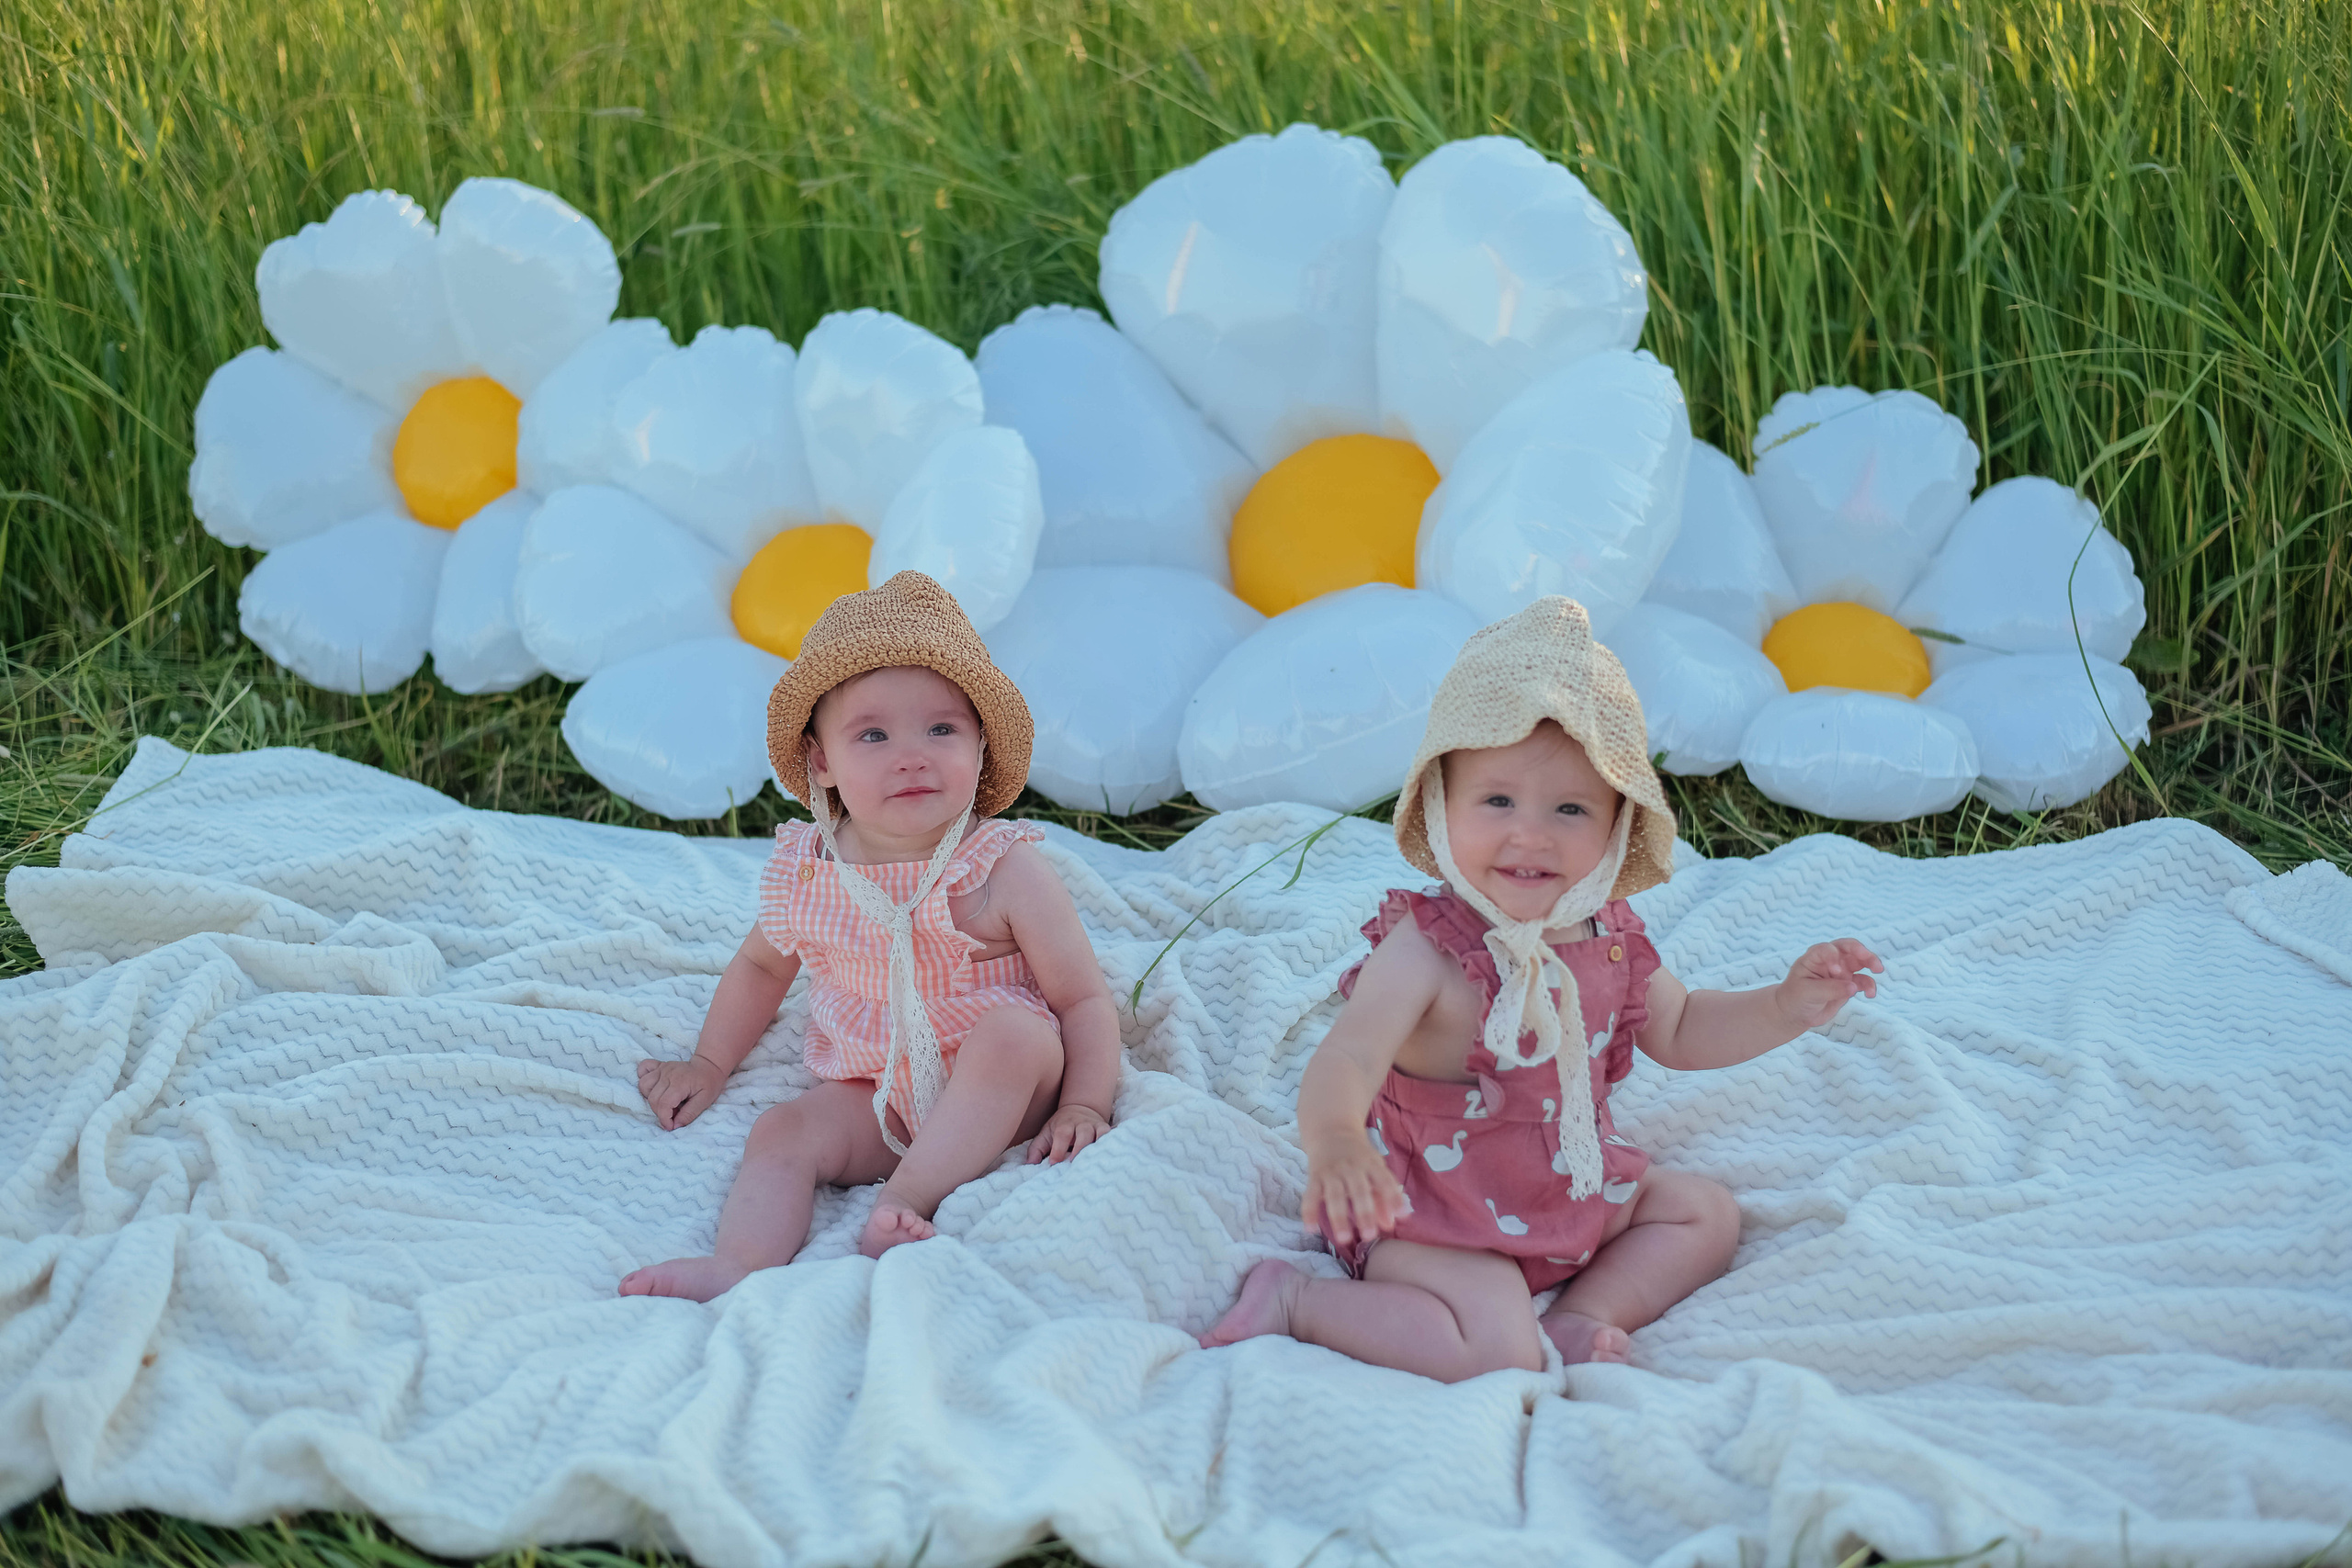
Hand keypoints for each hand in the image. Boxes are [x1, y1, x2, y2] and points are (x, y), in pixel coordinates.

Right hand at [638, 1054, 726, 1130]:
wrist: (709, 1065)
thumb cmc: (709, 1083)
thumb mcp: (705, 1101)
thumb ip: (689, 1114)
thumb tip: (675, 1125)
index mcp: (680, 1083)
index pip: (663, 1104)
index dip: (664, 1119)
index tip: (670, 1126)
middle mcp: (668, 1074)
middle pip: (653, 1098)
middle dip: (660, 1112)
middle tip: (674, 1114)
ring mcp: (662, 1068)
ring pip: (644, 1085)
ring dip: (651, 1098)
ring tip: (665, 1101)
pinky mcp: (660, 1065)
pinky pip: (643, 1069)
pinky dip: (644, 1079)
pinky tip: (654, 1087)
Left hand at [1025, 1103, 1110, 1163]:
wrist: (1079, 1109)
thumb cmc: (1059, 1128)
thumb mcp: (1045, 1134)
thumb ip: (1036, 1150)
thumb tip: (1030, 1165)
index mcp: (1064, 1124)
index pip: (1062, 1134)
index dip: (1058, 1149)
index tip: (1054, 1164)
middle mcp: (1081, 1123)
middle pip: (1083, 1133)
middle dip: (1079, 1149)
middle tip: (1074, 1166)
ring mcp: (1095, 1126)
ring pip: (1099, 1134)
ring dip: (1096, 1148)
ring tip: (1091, 1165)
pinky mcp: (1105, 1129)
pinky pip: (1110, 1135)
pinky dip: (1109, 1144)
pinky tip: (1106, 1157)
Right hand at [1301, 1129, 1409, 1249]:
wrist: (1331, 1129)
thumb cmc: (1358, 1155)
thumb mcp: (1374, 1168)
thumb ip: (1384, 1195)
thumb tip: (1393, 1222)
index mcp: (1371, 1164)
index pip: (1384, 1180)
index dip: (1393, 1197)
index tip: (1401, 1217)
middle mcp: (1352, 1167)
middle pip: (1359, 1191)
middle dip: (1364, 1213)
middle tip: (1369, 1236)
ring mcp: (1331, 1171)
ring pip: (1335, 1196)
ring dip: (1339, 1217)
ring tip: (1344, 1239)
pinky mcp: (1314, 1176)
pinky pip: (1310, 1195)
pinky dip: (1309, 1211)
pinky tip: (1311, 1229)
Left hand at [1775, 939, 1884, 1030]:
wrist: (1796, 1013)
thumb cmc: (1796, 997)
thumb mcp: (1808, 993)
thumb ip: (1831, 988)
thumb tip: (1854, 987)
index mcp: (1815, 957)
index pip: (1828, 949)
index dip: (1834, 956)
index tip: (1836, 971)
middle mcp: (1830, 960)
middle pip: (1849, 948)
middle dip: (1862, 952)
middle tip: (1873, 962)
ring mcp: (1841, 971)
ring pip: (1860, 961)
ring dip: (1871, 963)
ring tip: (1878, 970)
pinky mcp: (1848, 984)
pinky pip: (1863, 981)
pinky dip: (1870, 985)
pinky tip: (1871, 994)